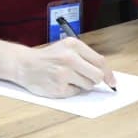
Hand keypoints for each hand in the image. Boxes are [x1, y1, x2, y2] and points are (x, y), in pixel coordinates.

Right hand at [0, 37, 114, 97]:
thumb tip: (107, 76)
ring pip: (88, 86)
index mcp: (73, 45)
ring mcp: (63, 73)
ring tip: (67, 78)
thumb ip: (86, 58)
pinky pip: (75, 93)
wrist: (24, 64)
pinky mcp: (58, 87)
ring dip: (81, 85)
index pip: (100, 61)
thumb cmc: (48, 57)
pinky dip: (70, 91)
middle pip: (97, 76)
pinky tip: (59, 83)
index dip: (109, 74)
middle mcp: (69, 58)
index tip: (113, 82)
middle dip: (95, 80)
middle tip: (85, 78)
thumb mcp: (66, 49)